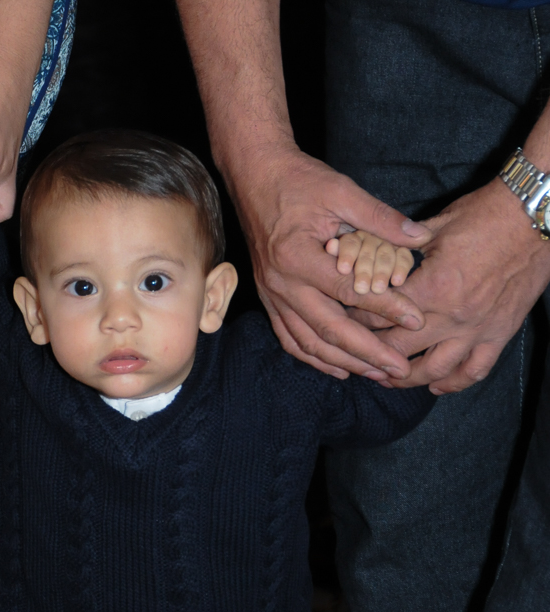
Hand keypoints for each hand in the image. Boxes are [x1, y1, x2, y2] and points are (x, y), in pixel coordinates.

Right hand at [229, 146, 431, 379]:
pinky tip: (340, 367)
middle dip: (367, 354)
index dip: (385, 308)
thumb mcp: (341, 191)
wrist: (254, 175)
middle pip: (330, 330)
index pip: (349, 292)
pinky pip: (290, 339)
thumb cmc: (298, 180)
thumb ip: (380, 218)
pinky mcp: (269, 299)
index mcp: (298, 257)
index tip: (416, 319)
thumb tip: (419, 238)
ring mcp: (272, 296)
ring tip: (376, 374)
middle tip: (399, 369)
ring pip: (310, 342)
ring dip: (344, 363)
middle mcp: (282, 283)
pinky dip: (315, 358)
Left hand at [375, 179, 549, 393]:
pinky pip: (474, 370)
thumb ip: (402, 247)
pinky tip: (435, 386)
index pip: (381, 314)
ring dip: (406, 379)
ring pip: (434, 370)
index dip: (358, 318)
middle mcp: (453, 316)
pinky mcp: (499, 334)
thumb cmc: (485, 214)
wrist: (536, 215)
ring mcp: (478, 329)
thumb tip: (371, 251)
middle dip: (372, 354)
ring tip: (388, 379)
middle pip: (399, 349)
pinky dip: (453, 383)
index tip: (345, 320)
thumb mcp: (436, 227)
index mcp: (433, 288)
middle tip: (357, 356)